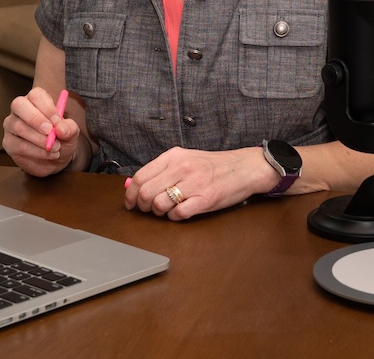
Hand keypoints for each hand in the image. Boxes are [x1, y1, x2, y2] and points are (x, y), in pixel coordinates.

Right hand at [2, 87, 79, 176]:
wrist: (55, 158)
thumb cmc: (61, 139)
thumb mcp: (71, 133)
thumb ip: (69, 128)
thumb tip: (60, 128)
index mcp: (36, 101)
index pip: (36, 95)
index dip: (46, 107)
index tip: (57, 121)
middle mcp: (20, 110)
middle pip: (19, 105)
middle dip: (35, 118)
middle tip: (49, 131)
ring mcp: (11, 125)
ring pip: (18, 127)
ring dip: (39, 139)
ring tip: (55, 147)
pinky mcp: (9, 143)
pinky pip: (19, 145)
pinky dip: (36, 151)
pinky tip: (48, 154)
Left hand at [124, 146, 275, 220]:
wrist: (243, 168)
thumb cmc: (212, 165)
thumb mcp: (184, 159)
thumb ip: (160, 170)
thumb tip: (132, 185)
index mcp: (174, 156)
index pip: (141, 177)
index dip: (131, 194)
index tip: (130, 203)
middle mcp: (182, 168)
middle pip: (147, 193)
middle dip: (143, 206)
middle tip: (148, 209)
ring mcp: (194, 184)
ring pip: (160, 204)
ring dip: (159, 212)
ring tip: (167, 210)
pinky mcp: (205, 199)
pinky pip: (178, 214)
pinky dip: (174, 217)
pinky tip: (180, 212)